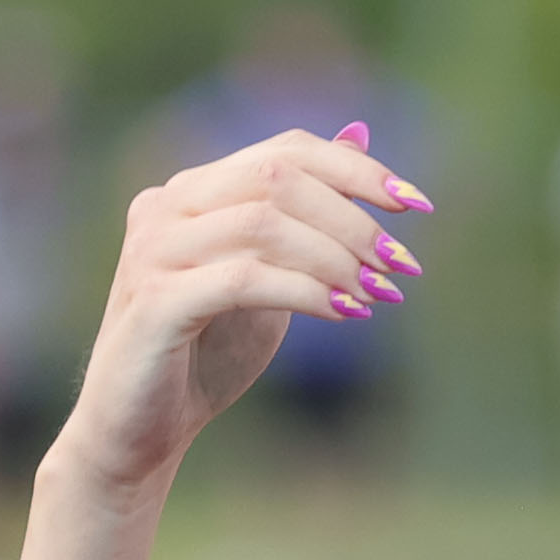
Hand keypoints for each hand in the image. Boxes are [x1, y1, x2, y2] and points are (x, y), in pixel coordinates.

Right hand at [56, 123, 427, 492]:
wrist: (142, 428)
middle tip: (402, 266)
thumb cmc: (208, 352)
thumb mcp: (272, 274)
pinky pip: (244, 279)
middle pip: (277, 179)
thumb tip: (362, 132)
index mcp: (192, 191)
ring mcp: (153, 250)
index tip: (417, 206)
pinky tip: (347, 313)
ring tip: (380, 296)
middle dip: (354, 221)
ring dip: (338, 259)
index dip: (357, 170)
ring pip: (264, 225)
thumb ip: (307, 214)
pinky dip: (306, 293)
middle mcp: (165, 206)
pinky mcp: (155, 301)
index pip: (284, 151)